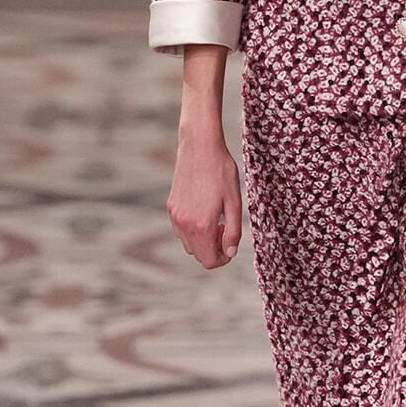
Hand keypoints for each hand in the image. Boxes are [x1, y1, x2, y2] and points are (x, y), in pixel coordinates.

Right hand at [167, 132, 241, 268]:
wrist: (199, 146)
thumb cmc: (221, 171)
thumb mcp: (234, 202)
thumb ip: (233, 231)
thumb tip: (230, 252)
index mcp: (202, 225)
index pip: (208, 260)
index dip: (223, 258)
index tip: (231, 244)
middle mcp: (184, 224)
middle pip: (198, 255)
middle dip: (214, 249)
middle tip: (226, 228)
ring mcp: (175, 215)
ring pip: (188, 244)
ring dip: (203, 239)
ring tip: (216, 219)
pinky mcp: (171, 206)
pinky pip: (180, 230)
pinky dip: (192, 229)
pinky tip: (204, 211)